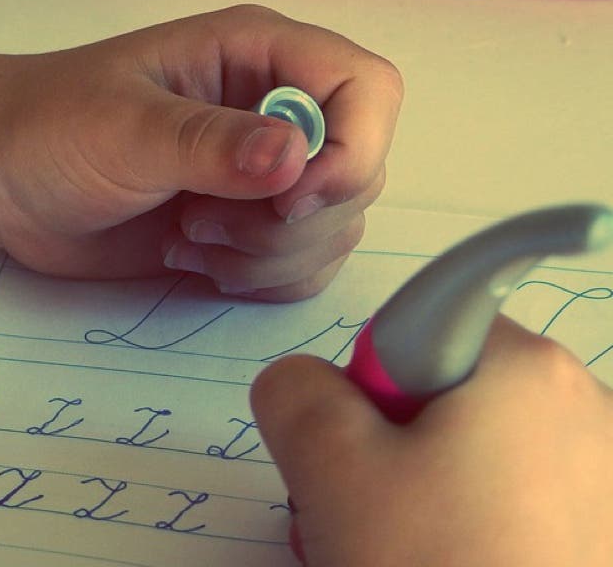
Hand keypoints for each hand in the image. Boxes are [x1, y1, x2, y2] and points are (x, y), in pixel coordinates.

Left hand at [0, 4, 401, 296]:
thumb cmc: (49, 128)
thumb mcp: (125, 128)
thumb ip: (211, 144)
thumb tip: (298, 161)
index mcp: (259, 56)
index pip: (367, 89)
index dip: (353, 149)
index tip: (290, 200)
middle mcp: (277, 111)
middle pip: (359, 172)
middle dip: (292, 221)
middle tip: (201, 220)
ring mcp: (265, 175)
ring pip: (335, 229)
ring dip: (268, 255)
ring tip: (187, 236)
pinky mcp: (246, 227)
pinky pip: (301, 267)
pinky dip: (259, 278)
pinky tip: (193, 259)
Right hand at [250, 314, 612, 565]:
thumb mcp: (328, 469)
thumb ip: (294, 392)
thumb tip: (303, 384)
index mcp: (524, 368)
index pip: (416, 331)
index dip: (374, 392)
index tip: (376, 458)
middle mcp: (588, 408)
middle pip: (450, 397)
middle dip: (398, 454)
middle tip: (381, 523)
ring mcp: (609, 479)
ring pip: (484, 459)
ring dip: (434, 500)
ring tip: (417, 561)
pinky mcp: (608, 535)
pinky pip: (527, 505)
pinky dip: (485, 533)